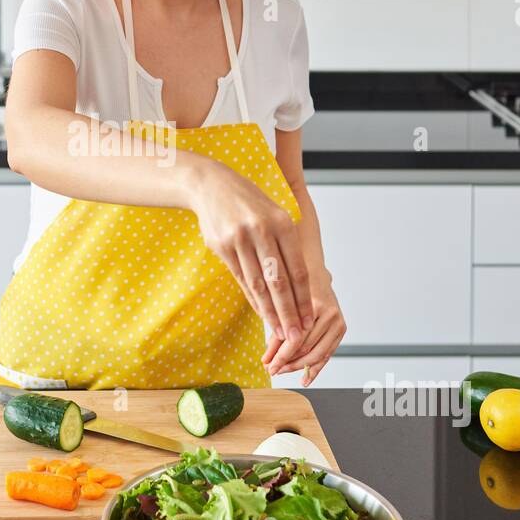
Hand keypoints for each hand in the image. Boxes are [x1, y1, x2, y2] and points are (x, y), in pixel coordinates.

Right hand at [185, 159, 313, 352]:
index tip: (309, 319)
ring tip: (280, 331)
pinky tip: (261, 312)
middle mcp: (261, 231)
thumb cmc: (248, 201)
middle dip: (289, 312)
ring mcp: (239, 239)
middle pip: (278, 281)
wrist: (210, 184)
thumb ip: (287, 244)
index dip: (303, 297)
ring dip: (270, 311)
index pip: (297, 269)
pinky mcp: (221, 247)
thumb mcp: (274, 213)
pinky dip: (252, 298)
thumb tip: (302, 283)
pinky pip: (241, 278)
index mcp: (281, 222)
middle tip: (297, 336)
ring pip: (258, 284)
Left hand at [262, 285, 345, 386]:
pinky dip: (315, 368)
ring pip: (317, 354)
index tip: (269, 366)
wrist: (316, 277)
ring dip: (299, 367)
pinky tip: (305, 379)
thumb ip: (275, 334)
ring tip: (284, 372)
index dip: (281, 355)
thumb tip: (266, 360)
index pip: (296, 338)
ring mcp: (338, 322)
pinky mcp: (341, 329)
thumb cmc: (296, 290)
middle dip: (288, 363)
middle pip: (307, 348)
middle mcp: (329, 314)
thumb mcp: (283, 308)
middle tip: (273, 370)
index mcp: (314, 305)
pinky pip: (327, 354)